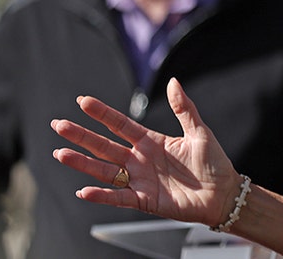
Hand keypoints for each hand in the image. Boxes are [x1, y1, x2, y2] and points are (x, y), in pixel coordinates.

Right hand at [51, 77, 241, 228]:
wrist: (224, 194)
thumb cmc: (214, 163)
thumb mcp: (199, 131)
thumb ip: (184, 108)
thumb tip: (173, 81)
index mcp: (151, 141)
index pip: (120, 124)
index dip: (102, 113)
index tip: (82, 101)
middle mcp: (140, 159)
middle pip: (104, 145)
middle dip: (81, 136)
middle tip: (59, 125)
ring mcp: (140, 180)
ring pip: (104, 170)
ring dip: (82, 163)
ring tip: (61, 153)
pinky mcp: (144, 200)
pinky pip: (118, 197)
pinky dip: (101, 195)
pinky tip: (84, 190)